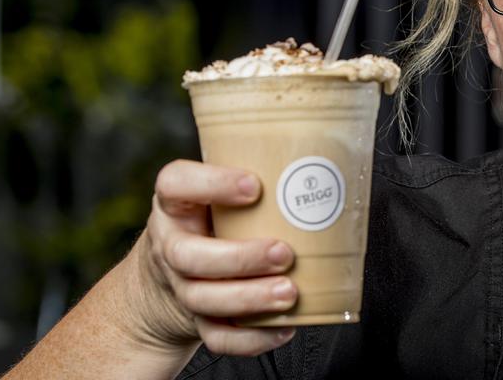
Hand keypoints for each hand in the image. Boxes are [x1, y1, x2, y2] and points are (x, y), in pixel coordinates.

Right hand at [134, 159, 299, 355]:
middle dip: (239, 258)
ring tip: (290, 293)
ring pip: (202, 299)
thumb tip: (331, 164)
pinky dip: (251, 338)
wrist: (171, 269)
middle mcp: (171, 242)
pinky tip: (284, 326)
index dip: (212, 184)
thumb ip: (258, 177)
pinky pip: (216, 336)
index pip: (175, 183)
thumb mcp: (219, 190)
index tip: (254, 186)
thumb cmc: (212, 218)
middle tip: (283, 254)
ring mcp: (179, 284)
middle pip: (188, 255)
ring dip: (249, 298)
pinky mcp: (194, 318)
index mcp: (176, 202)